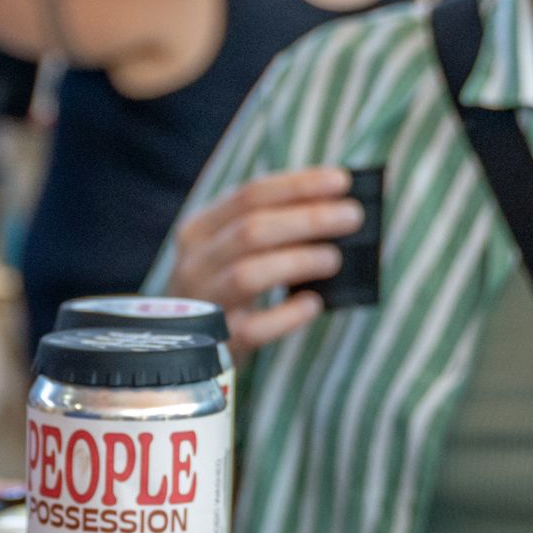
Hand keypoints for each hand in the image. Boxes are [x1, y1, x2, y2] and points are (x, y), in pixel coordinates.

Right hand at [164, 166, 363, 352]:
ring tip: (334, 259)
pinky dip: (289, 314)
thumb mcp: (227, 251)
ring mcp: (203, 304)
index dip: (298, 185)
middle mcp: (195, 263)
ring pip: (250, 274)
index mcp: (198, 230)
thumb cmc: (221, 290)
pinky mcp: (217, 344)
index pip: (250, 195)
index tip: (342, 181)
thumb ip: (267, 227)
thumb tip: (334, 208)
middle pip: (252, 230)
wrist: (180, 351)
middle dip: (308, 219)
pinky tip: (314, 304)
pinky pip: (256, 327)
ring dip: (300, 261)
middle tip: (352, 217)